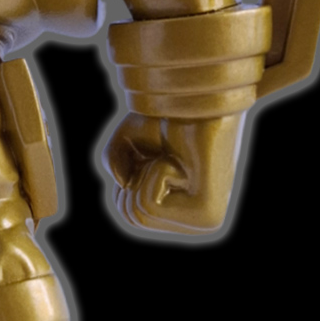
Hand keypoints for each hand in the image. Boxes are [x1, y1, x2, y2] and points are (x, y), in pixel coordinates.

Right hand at [102, 112, 245, 235]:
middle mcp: (194, 221)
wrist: (199, 98)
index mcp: (180, 210)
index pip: (128, 213)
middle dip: (135, 177)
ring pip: (139, 213)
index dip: (129, 177)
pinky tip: (183, 161)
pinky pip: (151, 205)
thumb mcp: (127, 139)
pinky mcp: (207, 215)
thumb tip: (124, 184)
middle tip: (162, 155)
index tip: (154, 155)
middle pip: (131, 217)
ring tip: (174, 157)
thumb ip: (112, 161)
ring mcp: (204, 222)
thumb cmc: (168, 116)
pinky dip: (156, 172)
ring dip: (146, 173)